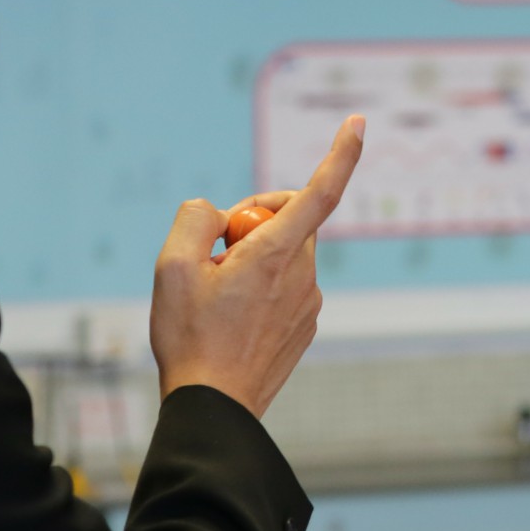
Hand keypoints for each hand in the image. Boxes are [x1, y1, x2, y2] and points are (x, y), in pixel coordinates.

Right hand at [149, 115, 364, 417]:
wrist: (214, 407)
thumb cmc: (189, 338)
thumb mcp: (170, 268)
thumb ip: (195, 219)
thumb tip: (218, 212)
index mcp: (276, 254)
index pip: (320, 192)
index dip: (342, 153)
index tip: (359, 122)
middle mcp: (303, 274)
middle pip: (291, 218)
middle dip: (255, 218)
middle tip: (214, 249)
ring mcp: (309, 302)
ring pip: (286, 253)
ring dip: (255, 257)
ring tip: (218, 295)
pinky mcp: (306, 325)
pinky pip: (287, 285)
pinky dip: (262, 286)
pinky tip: (232, 317)